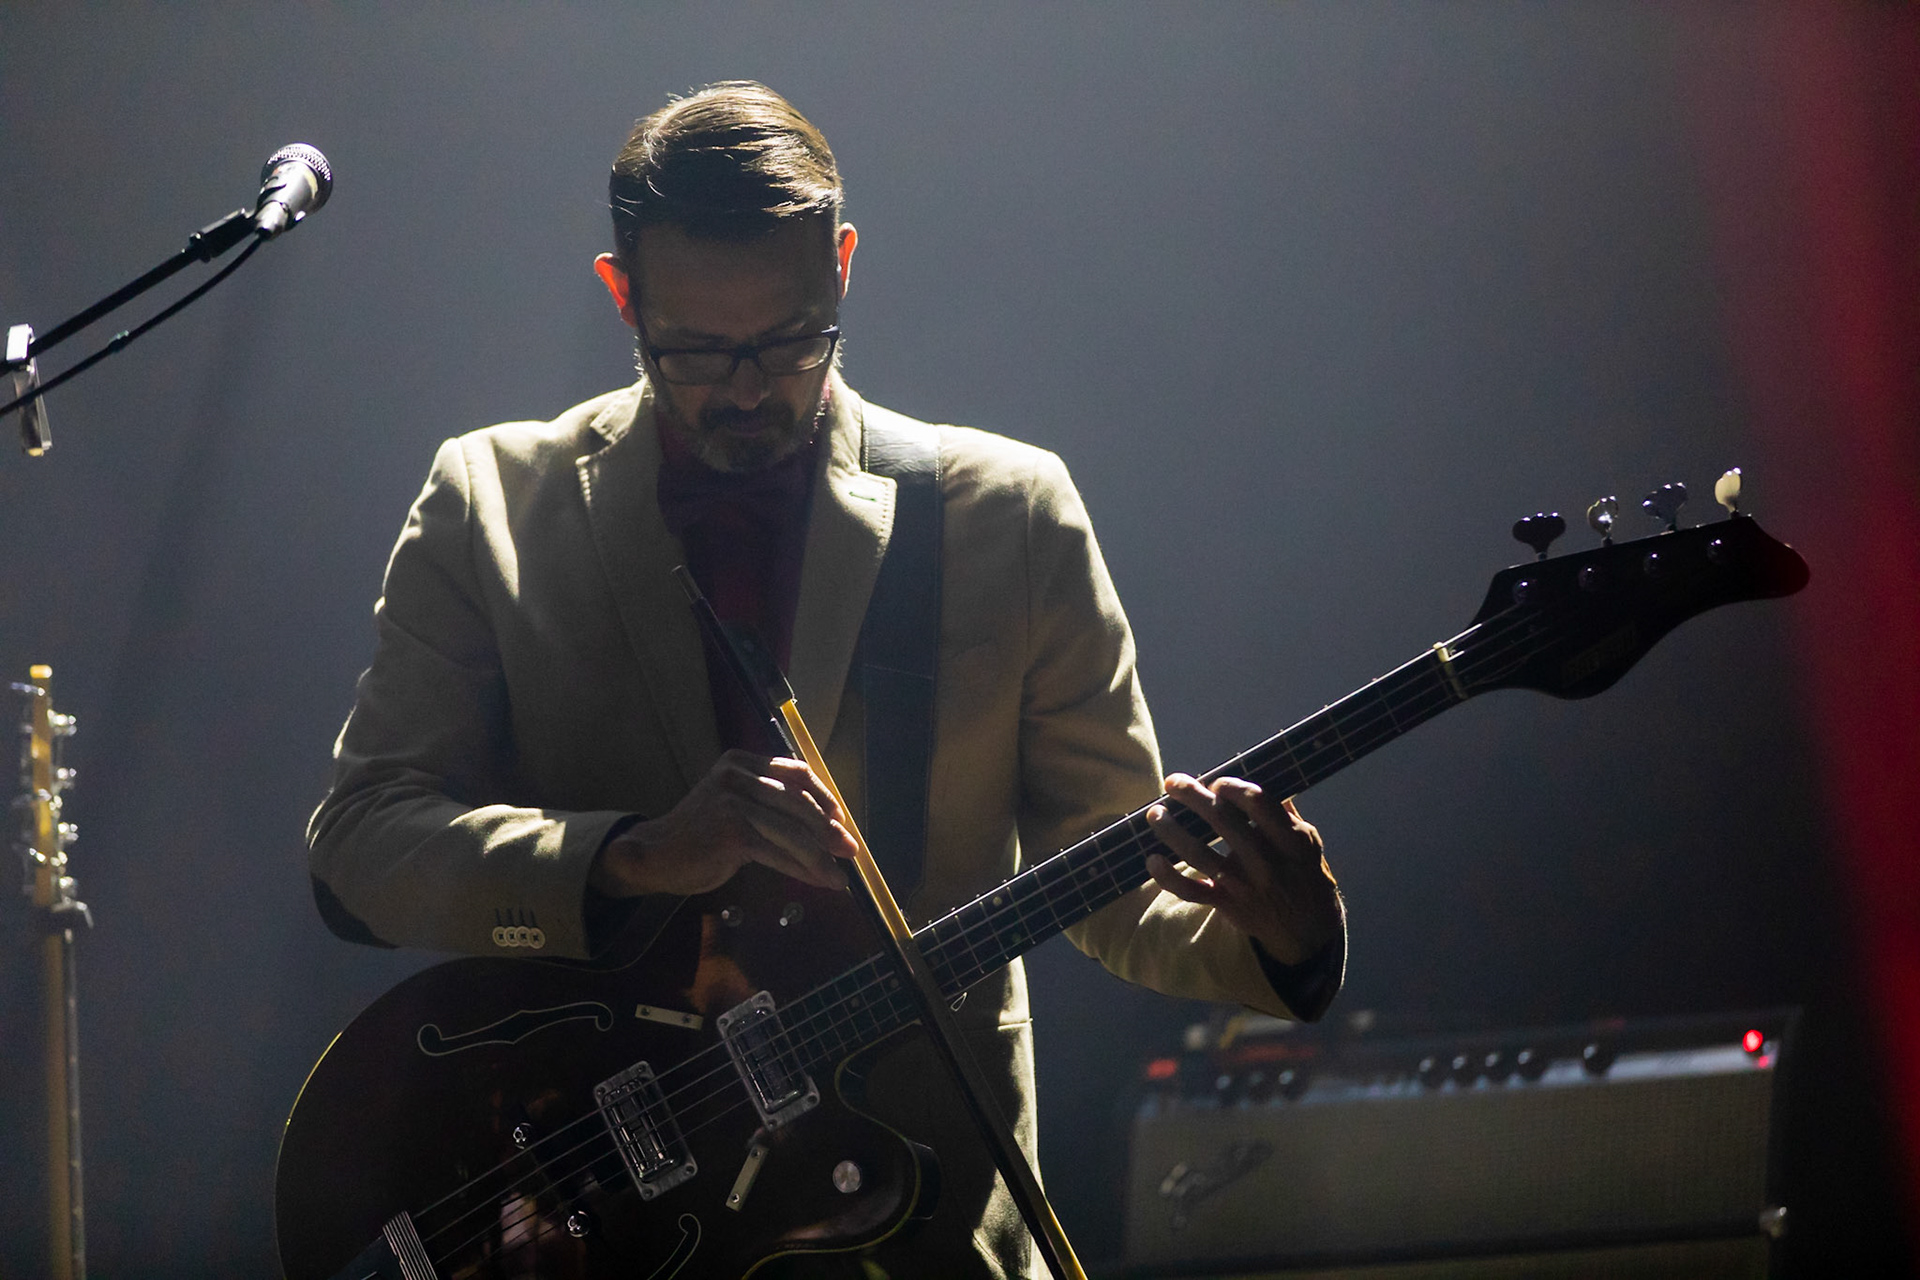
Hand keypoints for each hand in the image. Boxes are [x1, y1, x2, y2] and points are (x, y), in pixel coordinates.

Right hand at [590, 749, 858, 897]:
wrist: (656, 854)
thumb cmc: (701, 834)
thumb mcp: (735, 805)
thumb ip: (770, 805)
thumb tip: (826, 825)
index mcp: (741, 762)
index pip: (795, 772)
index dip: (824, 796)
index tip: (841, 819)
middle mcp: (737, 776)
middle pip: (798, 800)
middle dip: (829, 828)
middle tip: (850, 850)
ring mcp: (732, 802)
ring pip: (792, 830)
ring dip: (820, 856)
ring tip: (838, 875)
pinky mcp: (731, 832)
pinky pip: (778, 852)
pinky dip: (802, 869)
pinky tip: (818, 881)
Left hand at [1145, 773, 1340, 964]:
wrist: (1307, 930)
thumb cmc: (1305, 875)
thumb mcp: (1309, 842)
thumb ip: (1284, 813)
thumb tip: (1260, 779)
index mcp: (1289, 839)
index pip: (1257, 802)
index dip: (1231, 787)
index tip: (1216, 782)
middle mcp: (1265, 861)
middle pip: (1222, 821)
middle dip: (1192, 796)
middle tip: (1173, 783)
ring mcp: (1243, 885)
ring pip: (1199, 854)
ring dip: (1172, 831)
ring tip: (1156, 813)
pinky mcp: (1226, 904)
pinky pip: (1191, 891)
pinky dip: (1168, 877)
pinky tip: (1152, 859)